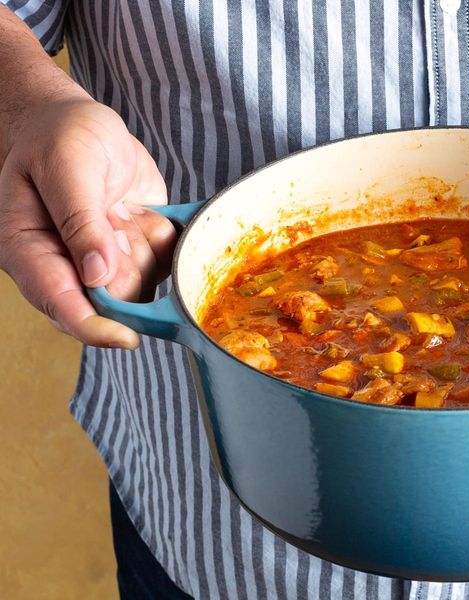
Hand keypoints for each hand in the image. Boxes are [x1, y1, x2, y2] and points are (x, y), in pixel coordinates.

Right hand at [0, 95, 175, 347]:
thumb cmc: (60, 136)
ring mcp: (103, 263)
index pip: (60, 304)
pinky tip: (142, 211)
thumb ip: (80, 219)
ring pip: (141, 284)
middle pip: (109, 304)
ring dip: (146, 246)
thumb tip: (96, 275)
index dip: (95, 327)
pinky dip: (163, 237)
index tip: (127, 337)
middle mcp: (66, 266)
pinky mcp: (134, 252)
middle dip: (128, 264)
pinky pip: (163, 262)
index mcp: (29, 250)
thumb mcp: (68, 165)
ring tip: (125, 207)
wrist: (80, 122)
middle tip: (118, 217)